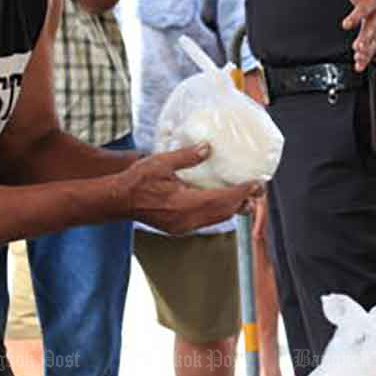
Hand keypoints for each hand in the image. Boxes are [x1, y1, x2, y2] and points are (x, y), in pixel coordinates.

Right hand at [123, 145, 261, 233]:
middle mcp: (187, 220)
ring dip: (232, 208)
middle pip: (223, 213)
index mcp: (185, 205)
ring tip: (247, 197)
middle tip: (258, 190)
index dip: (241, 192)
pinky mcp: (179, 227)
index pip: (222, 200)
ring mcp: (183, 226)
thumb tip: (207, 148)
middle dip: (242, 201)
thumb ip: (186, 156)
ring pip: (216, 219)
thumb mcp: (161, 162)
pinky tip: (223, 203)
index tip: (256, 184)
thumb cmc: (136, 181)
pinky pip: (206, 221)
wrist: (117, 200)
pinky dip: (218, 211)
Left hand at [332, 0, 375, 71]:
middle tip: (357, 47)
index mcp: (372, 1)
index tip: (346, 24)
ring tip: (358, 59)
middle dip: (366, 38)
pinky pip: (373, 47)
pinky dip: (367, 57)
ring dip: (367, 50)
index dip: (355, 17)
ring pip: (374, 40)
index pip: (363, 9)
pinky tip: (359, 65)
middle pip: (372, 27)